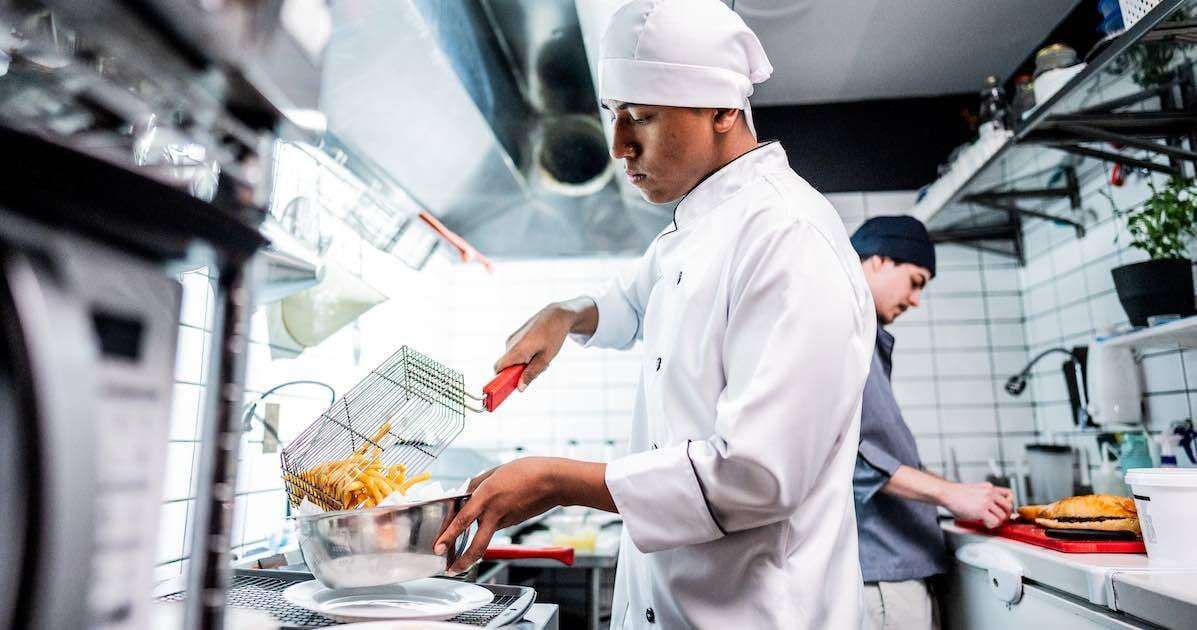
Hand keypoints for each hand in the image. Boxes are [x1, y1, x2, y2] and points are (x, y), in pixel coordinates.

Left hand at [434, 458, 566, 573]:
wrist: (554, 481)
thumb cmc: (527, 471)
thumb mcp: (495, 472)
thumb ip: (477, 484)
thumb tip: (466, 492)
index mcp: (487, 496)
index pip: (462, 520)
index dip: (448, 536)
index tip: (438, 547)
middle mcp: (495, 512)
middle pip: (477, 545)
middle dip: (463, 561)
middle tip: (452, 569)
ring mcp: (506, 520)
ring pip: (485, 536)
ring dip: (473, 547)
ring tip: (463, 554)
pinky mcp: (514, 522)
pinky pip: (496, 526)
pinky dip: (488, 527)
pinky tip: (489, 518)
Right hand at [494, 300, 590, 390]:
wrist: (557, 314)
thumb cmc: (553, 335)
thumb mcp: (545, 358)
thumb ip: (531, 373)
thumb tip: (520, 388)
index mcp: (517, 350)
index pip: (498, 369)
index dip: (500, 381)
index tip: (506, 389)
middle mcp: (510, 344)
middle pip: (507, 367)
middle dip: (519, 373)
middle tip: (538, 370)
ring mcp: (511, 339)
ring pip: (512, 360)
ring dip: (524, 365)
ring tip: (541, 358)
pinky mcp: (515, 337)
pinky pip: (515, 353)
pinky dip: (524, 357)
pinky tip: (538, 352)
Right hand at [940, 482, 1013, 527]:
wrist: (946, 493)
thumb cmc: (956, 494)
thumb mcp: (975, 489)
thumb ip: (985, 496)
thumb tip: (993, 508)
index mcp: (989, 487)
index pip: (1009, 493)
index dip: (1010, 503)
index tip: (1005, 508)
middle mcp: (989, 493)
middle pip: (1008, 506)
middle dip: (1005, 515)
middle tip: (1000, 519)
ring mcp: (986, 501)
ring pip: (1002, 515)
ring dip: (997, 521)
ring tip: (989, 522)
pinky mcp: (981, 510)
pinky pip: (994, 521)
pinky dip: (991, 525)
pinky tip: (985, 523)